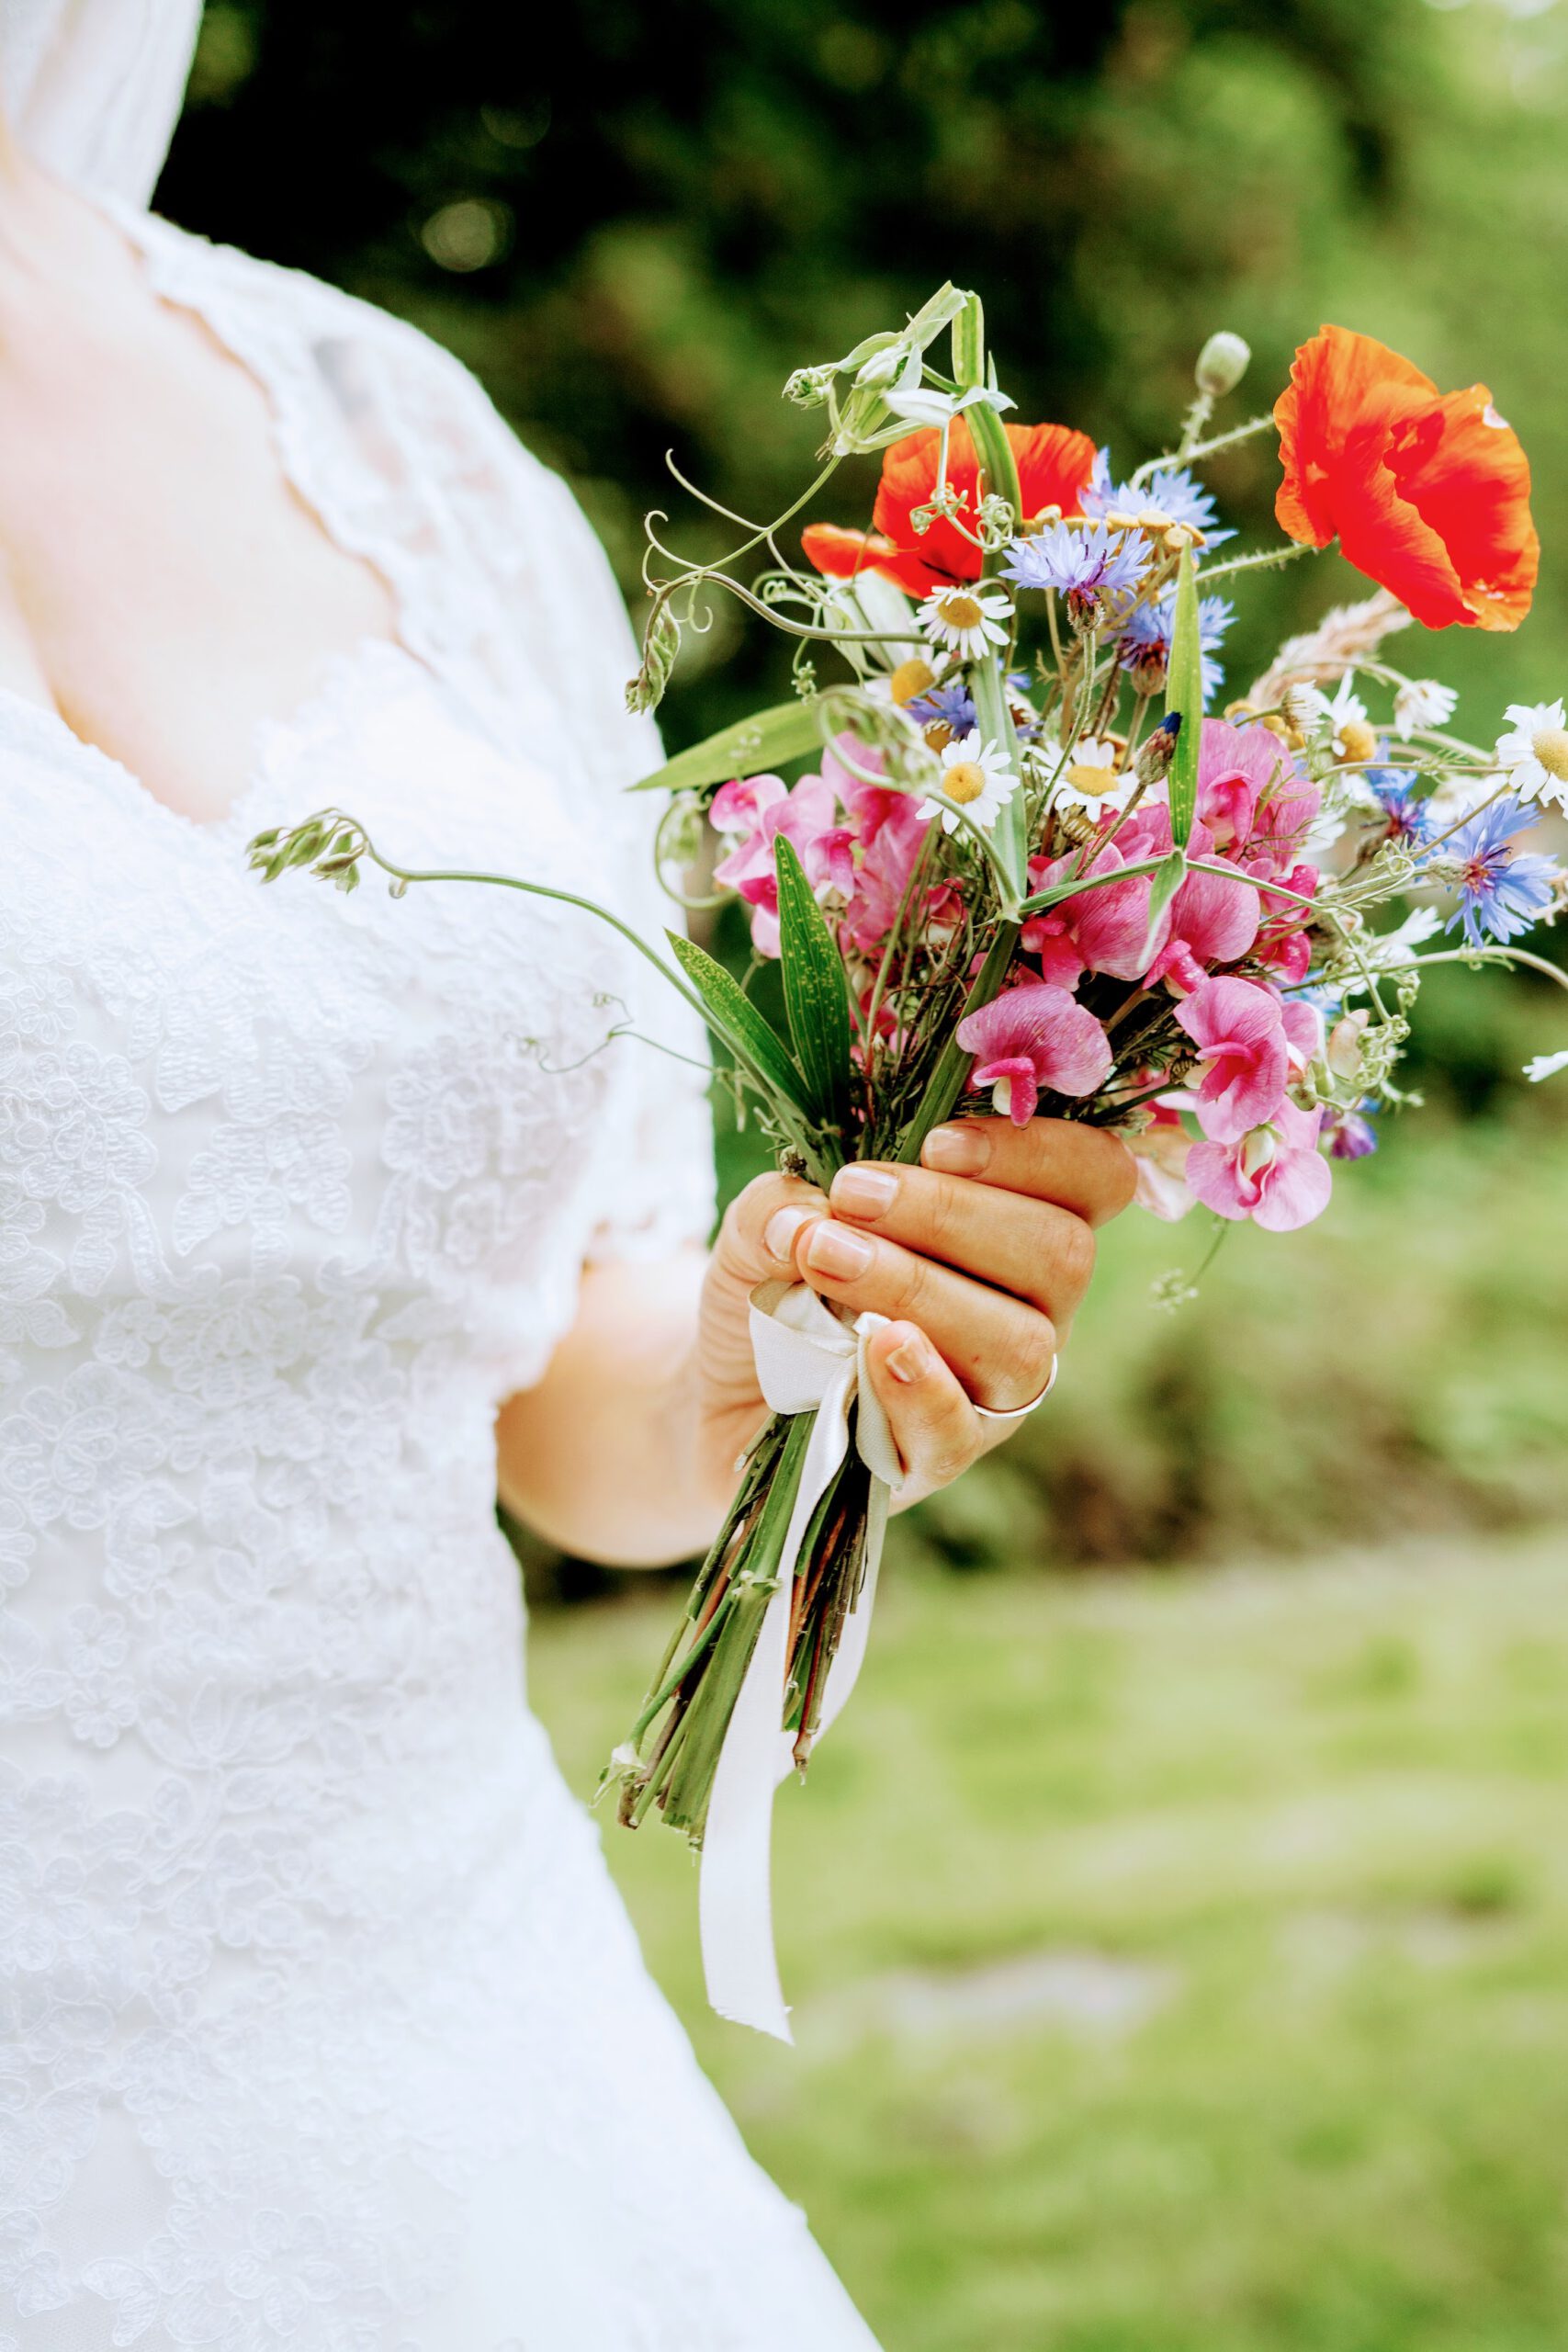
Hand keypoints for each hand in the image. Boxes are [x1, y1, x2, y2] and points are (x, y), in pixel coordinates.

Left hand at [696, 1117, 1135, 1507]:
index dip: (1038, 1152)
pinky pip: (961, 1430)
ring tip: (826, 1259)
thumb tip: (805, 1210)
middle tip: (850, 1195)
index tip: (936, 1142)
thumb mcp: (767, 1221)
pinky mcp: (939, 1456)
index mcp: (1020, 1225)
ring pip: (1021, 1342)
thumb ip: (785, 1198)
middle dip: (950, 1212)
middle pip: (1062, 1254)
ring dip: (921, 1287)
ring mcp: (995, 1391)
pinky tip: (876, 1345)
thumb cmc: (778, 1283)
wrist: (724, 1391)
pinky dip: (924, 1385)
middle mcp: (1032, 1309)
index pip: (1094, 1177)